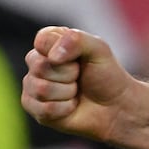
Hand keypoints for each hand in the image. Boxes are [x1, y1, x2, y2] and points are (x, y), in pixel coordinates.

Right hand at [21, 26, 134, 141]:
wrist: (115, 105)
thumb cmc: (106, 75)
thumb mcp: (99, 49)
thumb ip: (76, 40)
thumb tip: (53, 57)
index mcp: (51, 43)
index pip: (42, 40)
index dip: (63, 50)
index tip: (79, 58)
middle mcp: (38, 62)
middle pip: (40, 66)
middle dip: (69, 73)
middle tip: (79, 76)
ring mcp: (33, 86)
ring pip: (41, 89)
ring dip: (67, 92)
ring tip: (76, 91)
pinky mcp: (34, 108)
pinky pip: (44, 109)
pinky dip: (64, 108)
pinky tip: (71, 106)